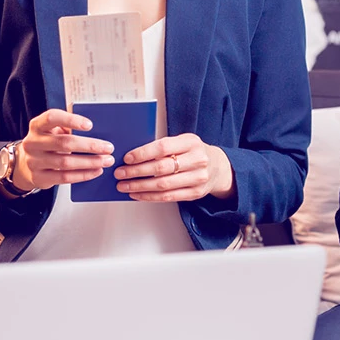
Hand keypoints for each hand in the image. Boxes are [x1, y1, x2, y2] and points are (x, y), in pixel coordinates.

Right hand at [12, 109, 114, 192]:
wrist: (26, 164)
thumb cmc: (47, 143)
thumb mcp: (53, 130)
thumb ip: (68, 127)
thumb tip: (97, 130)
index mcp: (37, 126)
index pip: (52, 118)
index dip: (71, 120)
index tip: (90, 125)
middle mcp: (33, 143)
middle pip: (64, 143)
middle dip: (90, 145)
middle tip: (108, 148)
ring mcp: (34, 161)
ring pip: (66, 163)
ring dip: (90, 162)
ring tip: (106, 161)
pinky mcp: (39, 178)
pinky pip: (64, 178)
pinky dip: (83, 175)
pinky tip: (96, 171)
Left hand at [112, 133, 232, 201]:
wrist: (218, 167)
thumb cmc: (194, 152)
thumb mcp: (183, 142)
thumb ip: (164, 147)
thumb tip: (133, 156)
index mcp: (191, 142)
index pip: (163, 147)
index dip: (143, 153)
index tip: (127, 158)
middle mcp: (197, 160)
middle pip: (161, 168)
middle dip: (136, 172)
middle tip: (120, 173)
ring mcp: (198, 178)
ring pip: (163, 185)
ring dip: (139, 186)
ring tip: (124, 185)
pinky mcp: (195, 193)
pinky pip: (168, 197)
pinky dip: (149, 196)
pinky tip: (137, 194)